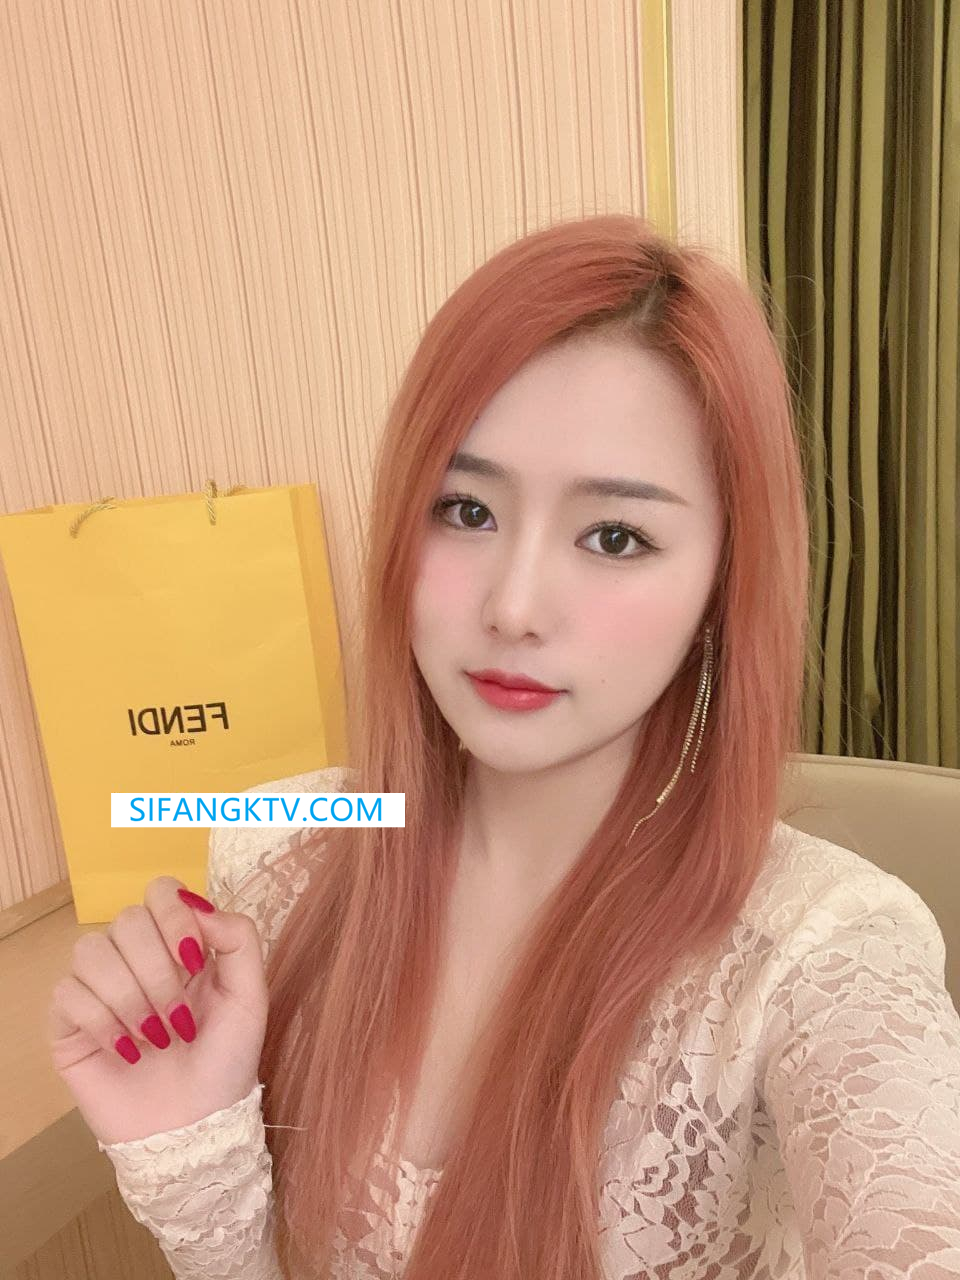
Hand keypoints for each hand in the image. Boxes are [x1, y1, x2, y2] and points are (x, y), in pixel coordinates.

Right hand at [46, 876, 268, 1145]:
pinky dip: (102, 1022)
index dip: (175, 919)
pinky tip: (127, 1051)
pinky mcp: (69, 1024)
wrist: (195, 1126)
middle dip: (158, 972)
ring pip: (91, 951)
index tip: (195, 963)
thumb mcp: (251, 996)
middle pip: (127, 920)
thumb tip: (197, 903)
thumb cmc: (226, 1062)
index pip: (160, 891)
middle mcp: (136, 957)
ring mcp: (99, 988)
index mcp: (179, 943)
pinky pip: (67, 994)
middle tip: (179, 1018)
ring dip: (130, 998)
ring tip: (156, 1038)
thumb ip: (238, 938)